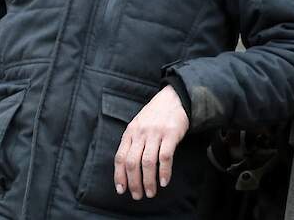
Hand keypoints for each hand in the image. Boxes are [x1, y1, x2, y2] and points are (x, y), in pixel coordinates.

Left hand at [114, 85, 189, 199]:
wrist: (174, 98)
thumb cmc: (155, 115)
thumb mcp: (138, 125)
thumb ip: (132, 142)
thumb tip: (126, 167)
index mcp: (130, 132)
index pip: (120, 157)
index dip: (119, 176)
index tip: (121, 189)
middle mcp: (140, 133)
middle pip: (133, 162)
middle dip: (134, 182)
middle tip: (137, 195)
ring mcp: (155, 133)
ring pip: (148, 162)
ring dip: (148, 180)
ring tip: (150, 192)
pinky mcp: (171, 133)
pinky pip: (165, 156)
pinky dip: (164, 171)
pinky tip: (164, 181)